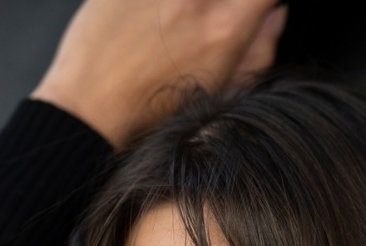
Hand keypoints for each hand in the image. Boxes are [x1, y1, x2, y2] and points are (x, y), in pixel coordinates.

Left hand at [30, 0, 287, 146]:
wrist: (89, 111)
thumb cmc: (151, 113)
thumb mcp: (219, 97)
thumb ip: (257, 52)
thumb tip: (276, 15)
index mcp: (225, 29)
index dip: (261, 2)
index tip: (254, 9)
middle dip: (225, 4)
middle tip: (211, 20)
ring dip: (192, 5)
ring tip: (176, 23)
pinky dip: (160, 5)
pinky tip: (153, 21)